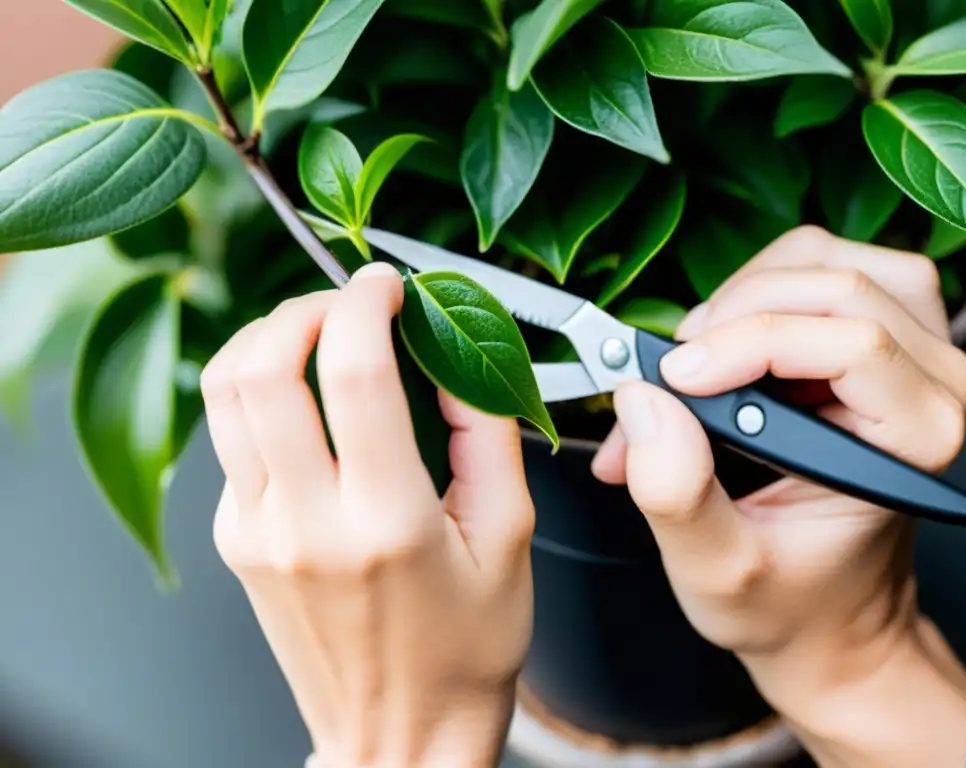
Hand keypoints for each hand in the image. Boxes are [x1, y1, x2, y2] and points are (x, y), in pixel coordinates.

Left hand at [202, 263, 533, 767]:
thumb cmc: (465, 651)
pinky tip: (309, 404)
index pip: (353, 373)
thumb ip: (488, 434)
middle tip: (347, 303)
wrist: (400, 735)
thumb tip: (459, 358)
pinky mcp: (236, 541)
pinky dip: (263, 394)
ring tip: (316, 334)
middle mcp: (306, 523)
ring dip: (266, 339)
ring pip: (223, 393)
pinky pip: (231, 438)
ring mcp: (257, 534)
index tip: (389, 287)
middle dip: (303, 306)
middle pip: (258, 367)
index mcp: (386, 521)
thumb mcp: (508, 538)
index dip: (366, 304)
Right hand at [593, 227, 965, 766]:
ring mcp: (912, 353)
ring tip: (699, 358)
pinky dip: (755, 286)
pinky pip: (820, 265)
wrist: (823, 614)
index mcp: (913, 446)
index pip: (849, 343)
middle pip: (837, 286)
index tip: (674, 380)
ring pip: (829, 260)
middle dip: (734, 316)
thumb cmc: (788, 601)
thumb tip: (641, 400)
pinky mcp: (878, 335)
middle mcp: (933, 388)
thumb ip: (676, 493)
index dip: (748, 343)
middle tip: (673, 376)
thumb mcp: (718, 572)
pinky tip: (725, 342)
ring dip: (745, 292)